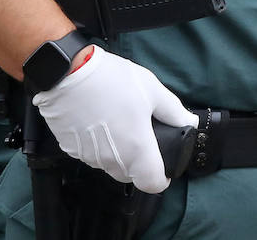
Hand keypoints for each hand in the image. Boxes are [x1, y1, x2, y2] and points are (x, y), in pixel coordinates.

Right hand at [33, 46, 197, 193]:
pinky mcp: (71, 149)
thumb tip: (189, 122)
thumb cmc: (111, 80)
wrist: (67, 73)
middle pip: (130, 176)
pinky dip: (96, 145)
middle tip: (139, 135)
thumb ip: (174, 111)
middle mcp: (112, 159)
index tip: (162, 165)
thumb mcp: (152, 90)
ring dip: (116, 153)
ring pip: (109, 165)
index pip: (153, 184)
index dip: (162, 177)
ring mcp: (89, 156)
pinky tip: (96, 121)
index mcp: (137, 149)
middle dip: (138, 162)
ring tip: (116, 122)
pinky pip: (90, 155)